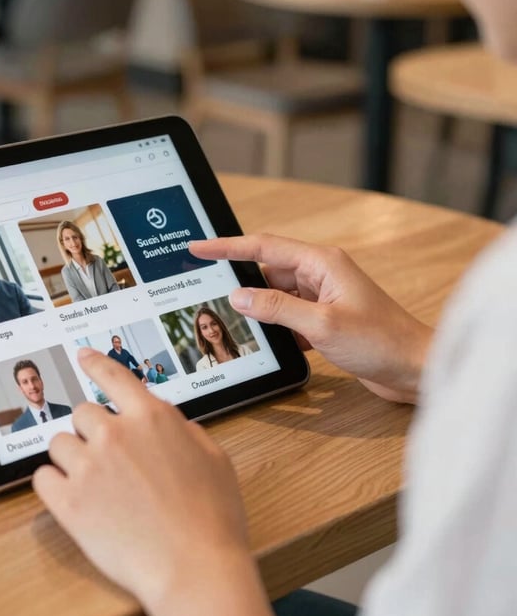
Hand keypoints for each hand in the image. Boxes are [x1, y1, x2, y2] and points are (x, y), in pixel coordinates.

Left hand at [33, 349, 281, 615]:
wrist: (195, 568)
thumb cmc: (213, 518)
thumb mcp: (214, 458)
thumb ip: (184, 431)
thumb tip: (166, 423)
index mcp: (151, 417)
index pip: (114, 376)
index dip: (95, 363)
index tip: (82, 356)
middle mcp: (115, 433)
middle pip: (83, 412)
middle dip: (92, 431)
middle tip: (108, 458)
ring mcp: (89, 467)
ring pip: (58, 443)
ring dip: (72, 457)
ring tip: (93, 482)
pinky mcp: (69, 503)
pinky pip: (42, 478)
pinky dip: (53, 484)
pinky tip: (71, 497)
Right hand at [191, 234, 432, 403]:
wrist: (416, 369)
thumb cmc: (381, 342)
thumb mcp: (322, 325)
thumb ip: (277, 308)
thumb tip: (239, 296)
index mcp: (322, 263)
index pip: (263, 247)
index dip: (227, 246)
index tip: (198, 248)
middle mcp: (321, 275)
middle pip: (268, 270)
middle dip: (240, 282)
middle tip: (208, 292)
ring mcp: (324, 297)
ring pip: (277, 295)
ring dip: (259, 309)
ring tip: (234, 322)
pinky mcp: (325, 319)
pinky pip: (289, 315)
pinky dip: (276, 326)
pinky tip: (265, 341)